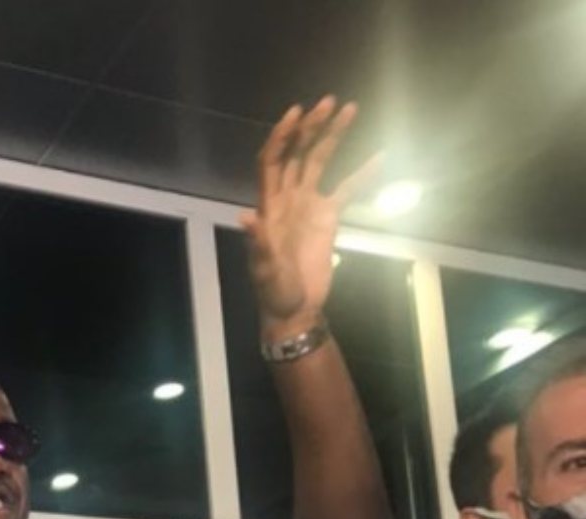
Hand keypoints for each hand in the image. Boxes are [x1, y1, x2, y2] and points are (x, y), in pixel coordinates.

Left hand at [239, 96, 377, 339]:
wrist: (294, 308)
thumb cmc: (273, 290)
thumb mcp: (263, 268)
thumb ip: (258, 243)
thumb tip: (246, 217)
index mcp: (269, 205)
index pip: (272, 161)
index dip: (281, 136)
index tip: (295, 113)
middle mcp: (288, 198)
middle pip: (298, 153)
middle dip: (311, 127)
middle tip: (328, 102)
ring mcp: (309, 204)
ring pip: (320, 162)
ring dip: (332, 136)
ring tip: (350, 109)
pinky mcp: (328, 217)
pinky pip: (348, 189)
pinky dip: (364, 173)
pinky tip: (381, 156)